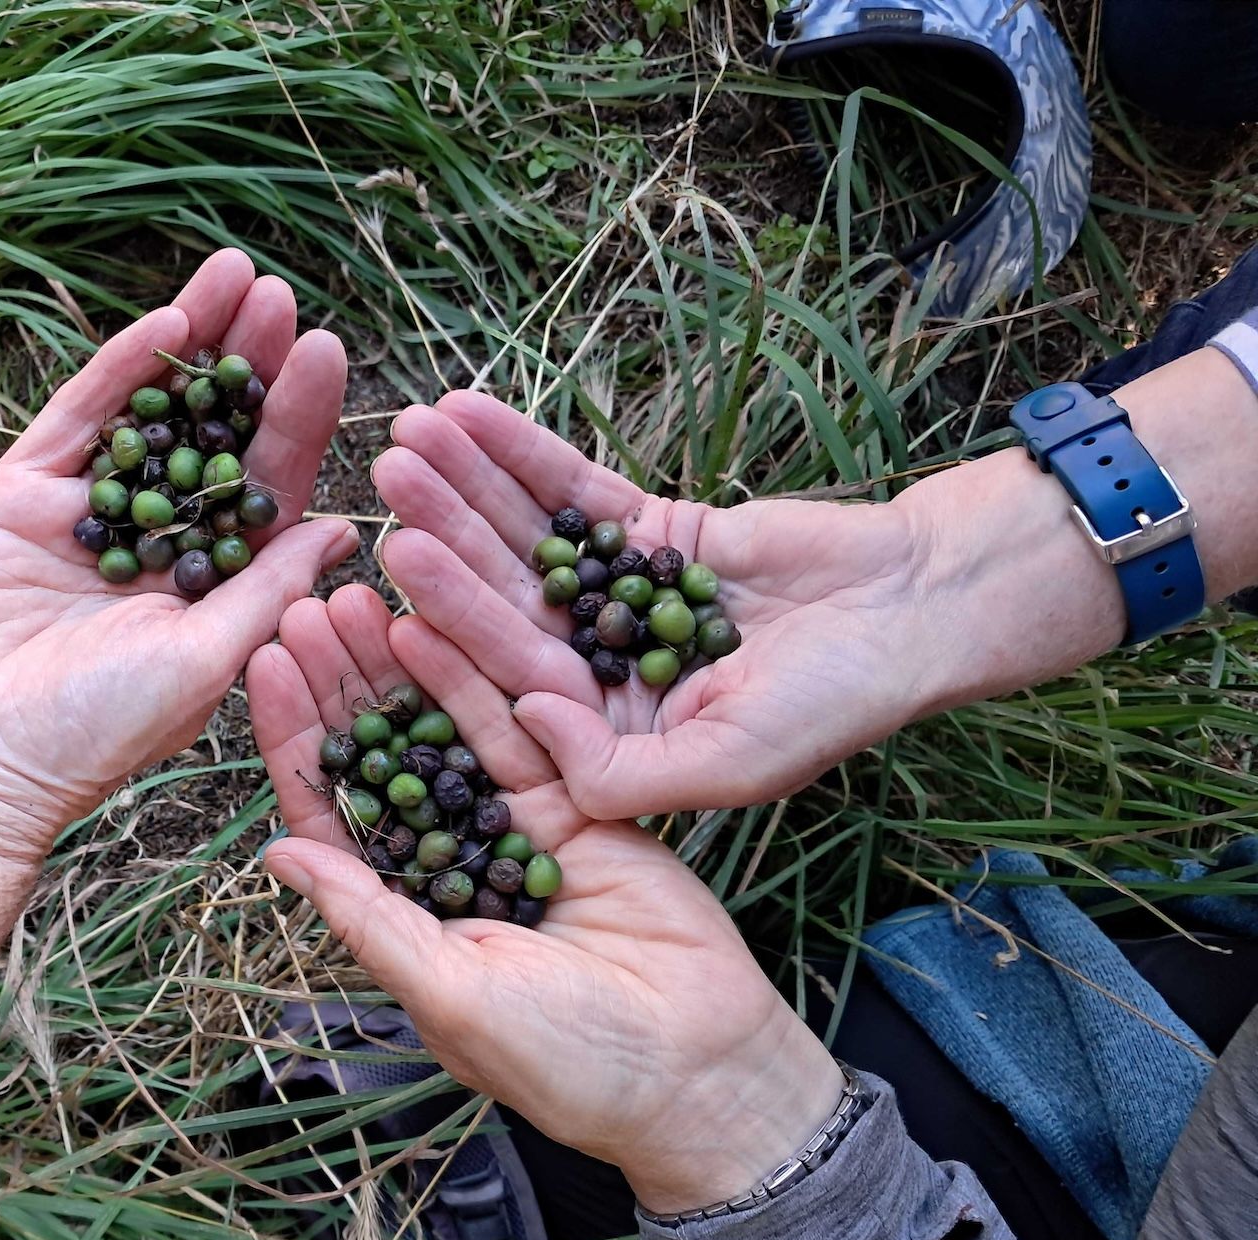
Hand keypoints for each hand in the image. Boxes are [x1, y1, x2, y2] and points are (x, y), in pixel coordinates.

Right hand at [0, 251, 355, 858]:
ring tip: (235, 274)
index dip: (296, 418)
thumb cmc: (94, 733)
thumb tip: (344, 528)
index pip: (266, 485)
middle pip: (213, 433)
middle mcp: (155, 541)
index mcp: (209, 585)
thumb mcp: (202, 659)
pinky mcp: (21, 495)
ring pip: (152, 411)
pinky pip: (81, 420)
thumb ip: (267, 588)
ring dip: (193, 345)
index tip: (328, 350)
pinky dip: (120, 370)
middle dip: (248, 363)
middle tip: (282, 293)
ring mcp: (88, 514)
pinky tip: (167, 320)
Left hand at [246, 585, 844, 1210]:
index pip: (331, 814)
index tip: (267, 667)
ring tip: (360, 597)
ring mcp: (511, 830)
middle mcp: (447, 864)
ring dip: (400, 667)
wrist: (699, 1069)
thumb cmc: (568, 1060)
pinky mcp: (576, 807)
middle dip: (342, 686)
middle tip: (308, 610)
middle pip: (380, 758)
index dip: (297, 741)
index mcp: (402, 916)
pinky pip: (518, 733)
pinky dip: (478, 681)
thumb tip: (276, 853)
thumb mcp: (451, 993)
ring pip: (442, 731)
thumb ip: (370, 918)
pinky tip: (437, 626)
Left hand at [370, 392, 949, 817]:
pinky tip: (467, 409)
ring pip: (525, 534)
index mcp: (602, 731)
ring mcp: (615, 595)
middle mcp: (595, 665)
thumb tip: (525, 724)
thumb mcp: (731, 763)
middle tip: (384, 476)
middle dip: (445, 532)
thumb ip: (622, 768)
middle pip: (503, 593)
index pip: (512, 670)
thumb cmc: (836, 703)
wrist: (916, 607)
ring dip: (467, 480)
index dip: (453, 616)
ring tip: (409, 427)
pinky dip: (522, 448)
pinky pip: (572, 487)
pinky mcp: (647, 532)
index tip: (397, 564)